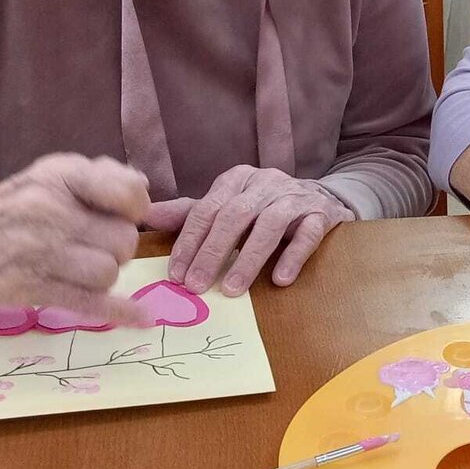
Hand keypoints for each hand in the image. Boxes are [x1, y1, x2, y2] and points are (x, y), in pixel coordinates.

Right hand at [0, 153, 147, 323]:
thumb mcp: (39, 179)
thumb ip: (93, 176)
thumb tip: (143, 186)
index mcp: (57, 175)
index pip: (128, 192)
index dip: (134, 210)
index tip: (124, 217)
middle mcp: (51, 208)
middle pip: (123, 239)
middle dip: (114, 249)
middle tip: (86, 251)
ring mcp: (39, 250)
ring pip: (109, 272)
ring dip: (99, 278)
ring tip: (72, 272)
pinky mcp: (27, 289)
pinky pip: (91, 302)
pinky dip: (120, 314)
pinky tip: (142, 320)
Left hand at [146, 166, 353, 295]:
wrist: (322, 198)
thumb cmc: (264, 208)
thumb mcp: (227, 206)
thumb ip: (190, 214)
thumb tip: (147, 216)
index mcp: (238, 179)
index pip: (207, 208)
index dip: (189, 241)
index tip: (175, 274)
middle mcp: (265, 183)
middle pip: (234, 215)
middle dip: (212, 252)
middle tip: (195, 286)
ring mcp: (295, 197)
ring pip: (270, 225)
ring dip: (248, 259)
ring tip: (231, 290)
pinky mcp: (321, 214)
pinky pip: (308, 234)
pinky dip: (293, 256)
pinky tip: (280, 279)